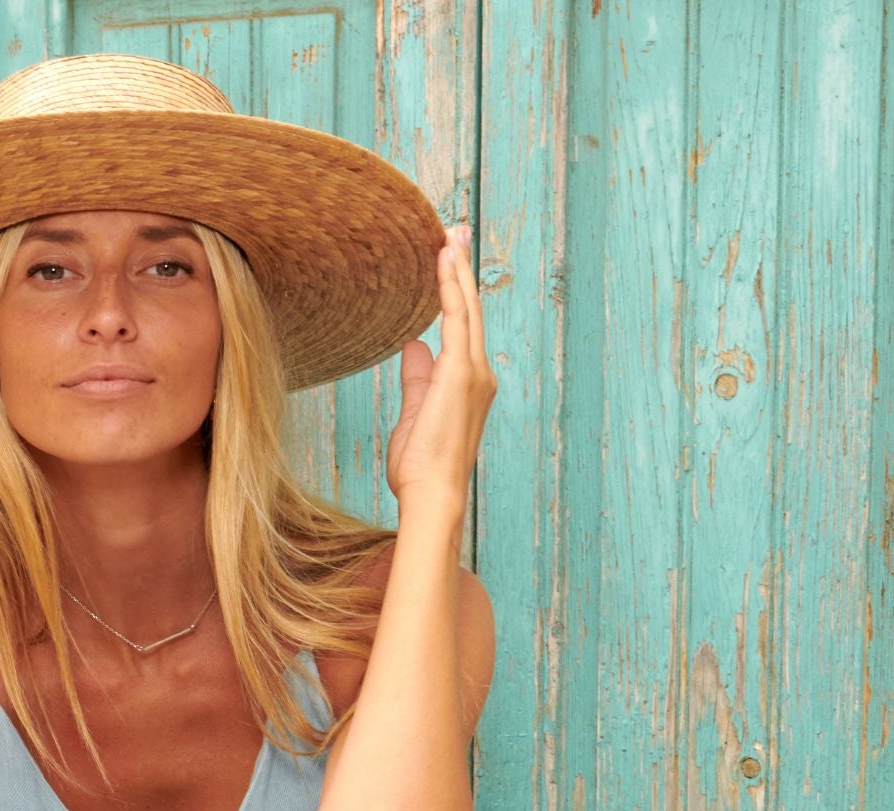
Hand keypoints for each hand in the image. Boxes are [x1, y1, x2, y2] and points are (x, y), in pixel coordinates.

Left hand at [384, 223, 495, 519]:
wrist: (433, 494)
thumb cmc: (422, 468)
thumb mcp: (415, 414)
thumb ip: (417, 378)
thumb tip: (414, 345)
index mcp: (469, 384)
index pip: (463, 328)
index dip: (456, 293)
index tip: (448, 262)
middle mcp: (479, 373)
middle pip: (472, 310)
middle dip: (462, 270)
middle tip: (455, 233)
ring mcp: (474, 372)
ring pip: (468, 308)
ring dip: (458, 270)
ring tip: (450, 236)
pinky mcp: (461, 373)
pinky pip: (457, 318)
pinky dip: (451, 286)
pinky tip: (443, 260)